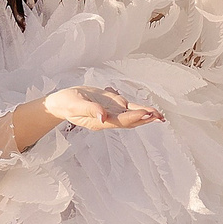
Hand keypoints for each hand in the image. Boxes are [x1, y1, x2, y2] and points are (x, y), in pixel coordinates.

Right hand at [42, 85, 163, 131]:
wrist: (62, 102)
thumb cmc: (66, 103)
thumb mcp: (75, 105)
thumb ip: (89, 110)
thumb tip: (103, 117)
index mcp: (99, 121)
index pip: (120, 120)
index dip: (133, 117)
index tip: (145, 113)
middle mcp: (108, 119)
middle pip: (130, 121)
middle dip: (145, 119)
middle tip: (160, 117)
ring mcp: (110, 113)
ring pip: (131, 115)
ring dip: (145, 115)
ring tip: (159, 116)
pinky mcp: (110, 106)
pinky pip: (127, 108)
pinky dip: (138, 109)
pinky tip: (148, 109)